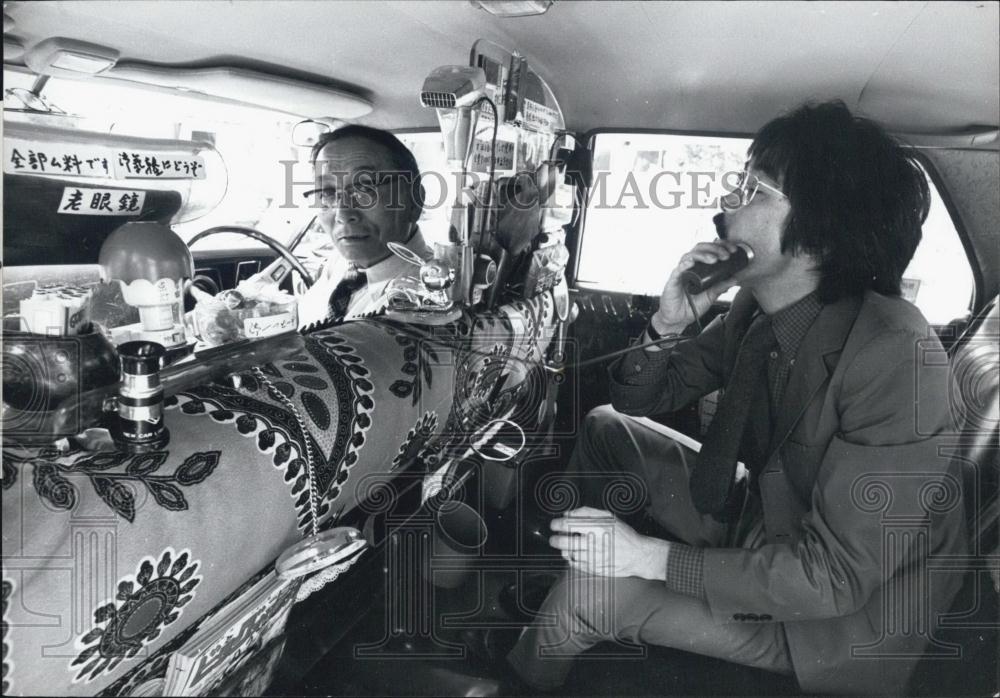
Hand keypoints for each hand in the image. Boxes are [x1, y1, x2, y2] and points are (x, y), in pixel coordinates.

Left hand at [548, 507, 669, 579]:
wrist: (638, 555)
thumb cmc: (623, 534)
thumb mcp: (608, 517)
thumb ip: (586, 513)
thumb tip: (567, 514)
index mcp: (597, 527)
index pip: (568, 525)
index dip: (556, 524)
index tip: (554, 524)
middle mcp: (594, 543)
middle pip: (563, 542)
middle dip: (555, 539)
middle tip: (555, 537)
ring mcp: (594, 558)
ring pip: (568, 554)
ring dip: (564, 549)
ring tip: (568, 545)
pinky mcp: (594, 569)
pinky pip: (575, 565)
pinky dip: (572, 559)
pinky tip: (576, 554)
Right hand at [652, 240, 741, 333]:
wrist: (678, 319)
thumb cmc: (691, 306)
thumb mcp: (711, 296)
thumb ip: (721, 287)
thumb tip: (735, 278)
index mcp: (699, 267)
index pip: (709, 250)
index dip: (721, 246)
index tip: (733, 250)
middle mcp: (690, 266)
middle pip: (700, 248)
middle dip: (714, 248)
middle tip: (725, 255)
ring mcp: (681, 272)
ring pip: (690, 255)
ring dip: (703, 254)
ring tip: (714, 259)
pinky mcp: (673, 280)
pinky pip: (678, 269)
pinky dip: (685, 264)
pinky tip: (692, 263)